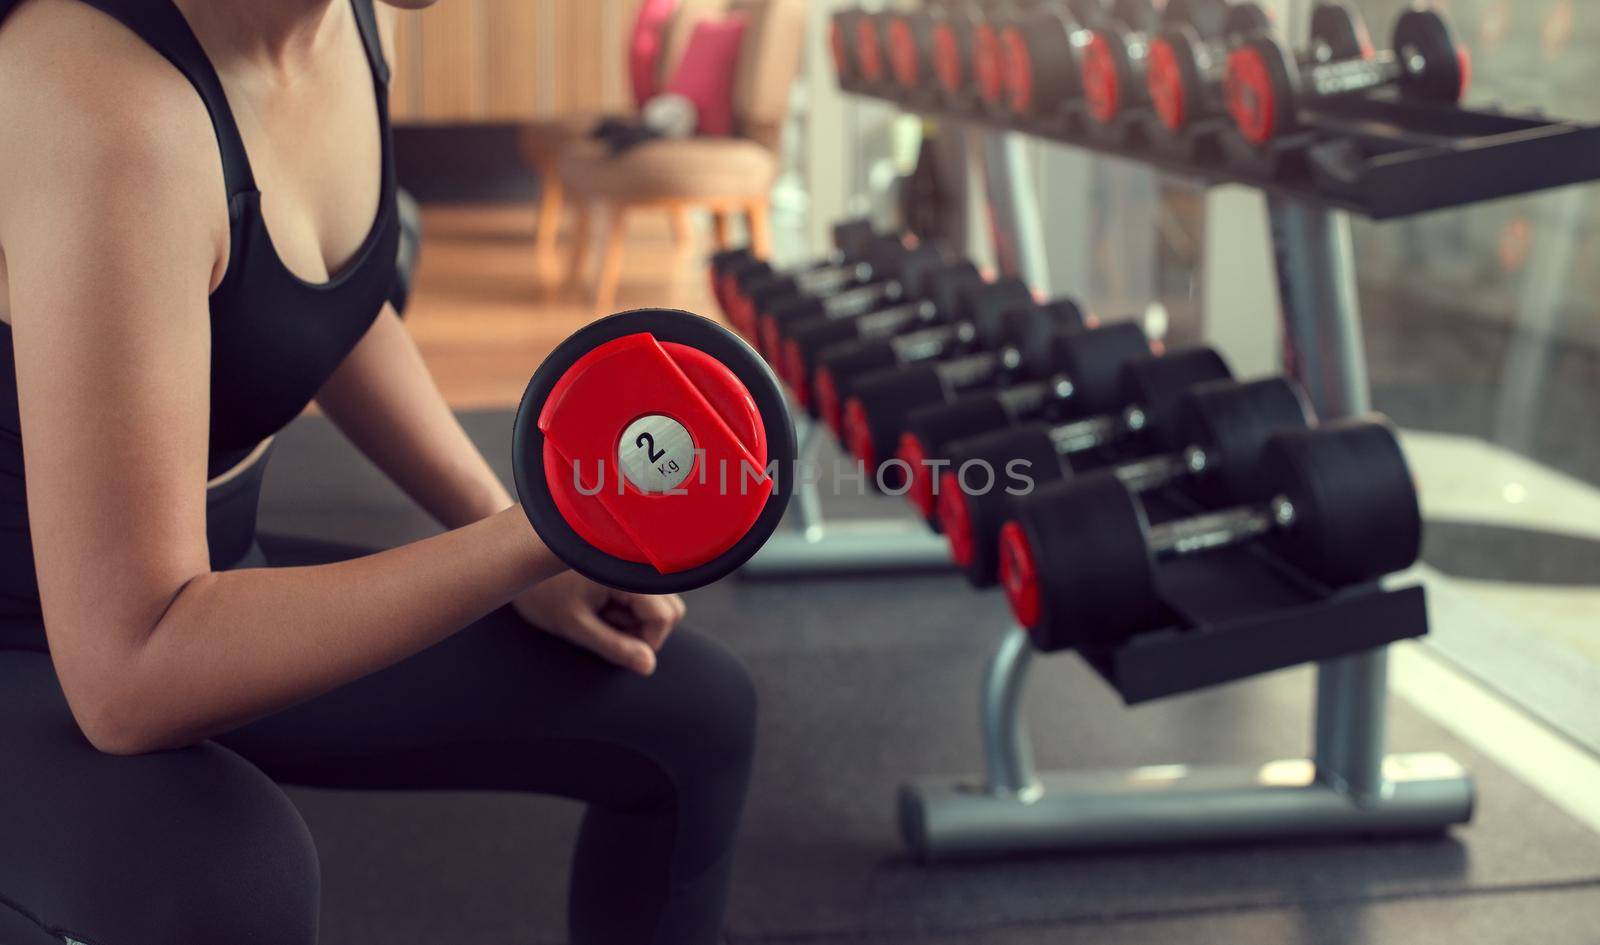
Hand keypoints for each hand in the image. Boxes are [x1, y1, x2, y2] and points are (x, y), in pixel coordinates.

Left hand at [512, 572, 685, 674]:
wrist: (515, 557)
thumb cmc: (541, 591)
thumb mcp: (576, 625)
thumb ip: (614, 647)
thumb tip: (648, 667)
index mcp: (628, 572)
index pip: (665, 617)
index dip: (646, 642)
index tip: (614, 646)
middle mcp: (637, 563)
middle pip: (670, 610)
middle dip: (644, 630)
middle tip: (605, 629)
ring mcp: (633, 564)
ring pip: (660, 602)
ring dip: (636, 619)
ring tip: (600, 614)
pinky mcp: (625, 566)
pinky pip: (645, 593)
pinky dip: (629, 606)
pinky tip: (600, 603)